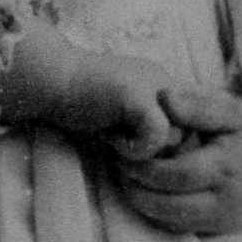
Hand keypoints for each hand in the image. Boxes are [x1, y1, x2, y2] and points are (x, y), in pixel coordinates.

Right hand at [0, 22, 177, 158]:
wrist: (48, 77)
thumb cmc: (78, 100)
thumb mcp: (124, 115)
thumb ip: (150, 129)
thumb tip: (172, 163)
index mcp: (166, 87)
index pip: (192, 130)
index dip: (167, 148)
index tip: (132, 145)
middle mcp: (167, 82)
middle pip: (188, 137)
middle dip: (158, 153)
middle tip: (121, 144)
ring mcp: (155, 86)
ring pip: (176, 139)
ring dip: (144, 151)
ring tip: (113, 139)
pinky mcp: (138, 96)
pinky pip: (157, 137)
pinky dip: (134, 149)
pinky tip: (109, 138)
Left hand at [115, 86, 241, 234]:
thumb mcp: (232, 108)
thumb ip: (196, 105)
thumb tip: (162, 98)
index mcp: (226, 167)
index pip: (172, 176)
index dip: (141, 167)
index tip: (121, 151)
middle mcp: (225, 201)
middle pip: (166, 206)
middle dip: (134, 189)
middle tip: (117, 167)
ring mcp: (225, 219)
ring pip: (171, 222)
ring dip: (143, 204)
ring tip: (128, 178)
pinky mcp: (224, 228)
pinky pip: (184, 228)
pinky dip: (161, 212)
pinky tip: (150, 191)